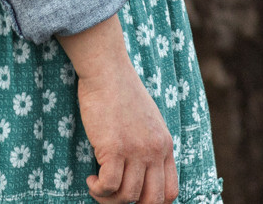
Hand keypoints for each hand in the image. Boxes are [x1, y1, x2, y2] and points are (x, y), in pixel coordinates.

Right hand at [59, 14, 177, 203]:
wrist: (108, 71)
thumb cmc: (122, 93)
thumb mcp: (148, 121)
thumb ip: (150, 145)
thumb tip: (142, 171)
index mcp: (165, 145)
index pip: (170, 191)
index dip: (153, 203)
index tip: (134, 198)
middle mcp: (154, 151)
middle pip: (152, 201)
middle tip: (114, 196)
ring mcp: (135, 150)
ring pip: (128, 196)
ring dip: (109, 198)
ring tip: (98, 185)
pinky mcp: (114, 148)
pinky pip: (109, 186)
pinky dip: (98, 190)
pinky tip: (91, 179)